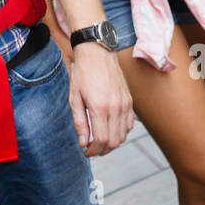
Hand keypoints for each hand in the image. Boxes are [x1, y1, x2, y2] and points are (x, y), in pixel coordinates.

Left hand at [67, 42, 133, 156]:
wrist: (97, 53)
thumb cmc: (83, 74)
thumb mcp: (74, 98)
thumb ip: (80, 123)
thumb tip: (83, 143)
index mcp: (100, 107)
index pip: (101, 140)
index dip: (93, 151)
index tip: (86, 151)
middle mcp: (116, 107)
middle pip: (114, 141)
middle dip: (102, 150)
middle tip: (91, 149)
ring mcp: (125, 104)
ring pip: (123, 136)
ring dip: (112, 143)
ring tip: (99, 140)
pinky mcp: (129, 101)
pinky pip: (129, 125)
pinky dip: (120, 132)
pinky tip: (109, 129)